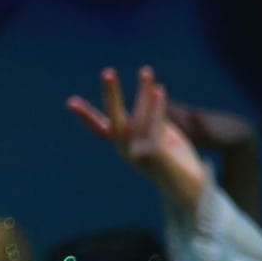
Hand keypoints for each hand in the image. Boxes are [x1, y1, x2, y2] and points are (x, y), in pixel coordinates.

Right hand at [66, 65, 212, 202]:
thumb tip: (152, 94)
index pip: (101, 129)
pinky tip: (159, 90)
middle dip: (111, 95)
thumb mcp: (163, 136)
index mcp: (123, 147)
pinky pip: (154, 123)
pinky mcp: (152, 153)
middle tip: (107, 72)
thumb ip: (154, 117)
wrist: (190, 189)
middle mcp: (125, 150)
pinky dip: (157, 106)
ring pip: (138, 117)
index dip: (86, 115)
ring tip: (146, 71)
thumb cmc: (178, 162)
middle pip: (114, 119)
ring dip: (143, 92)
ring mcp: (137, 152)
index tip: (70, 102)